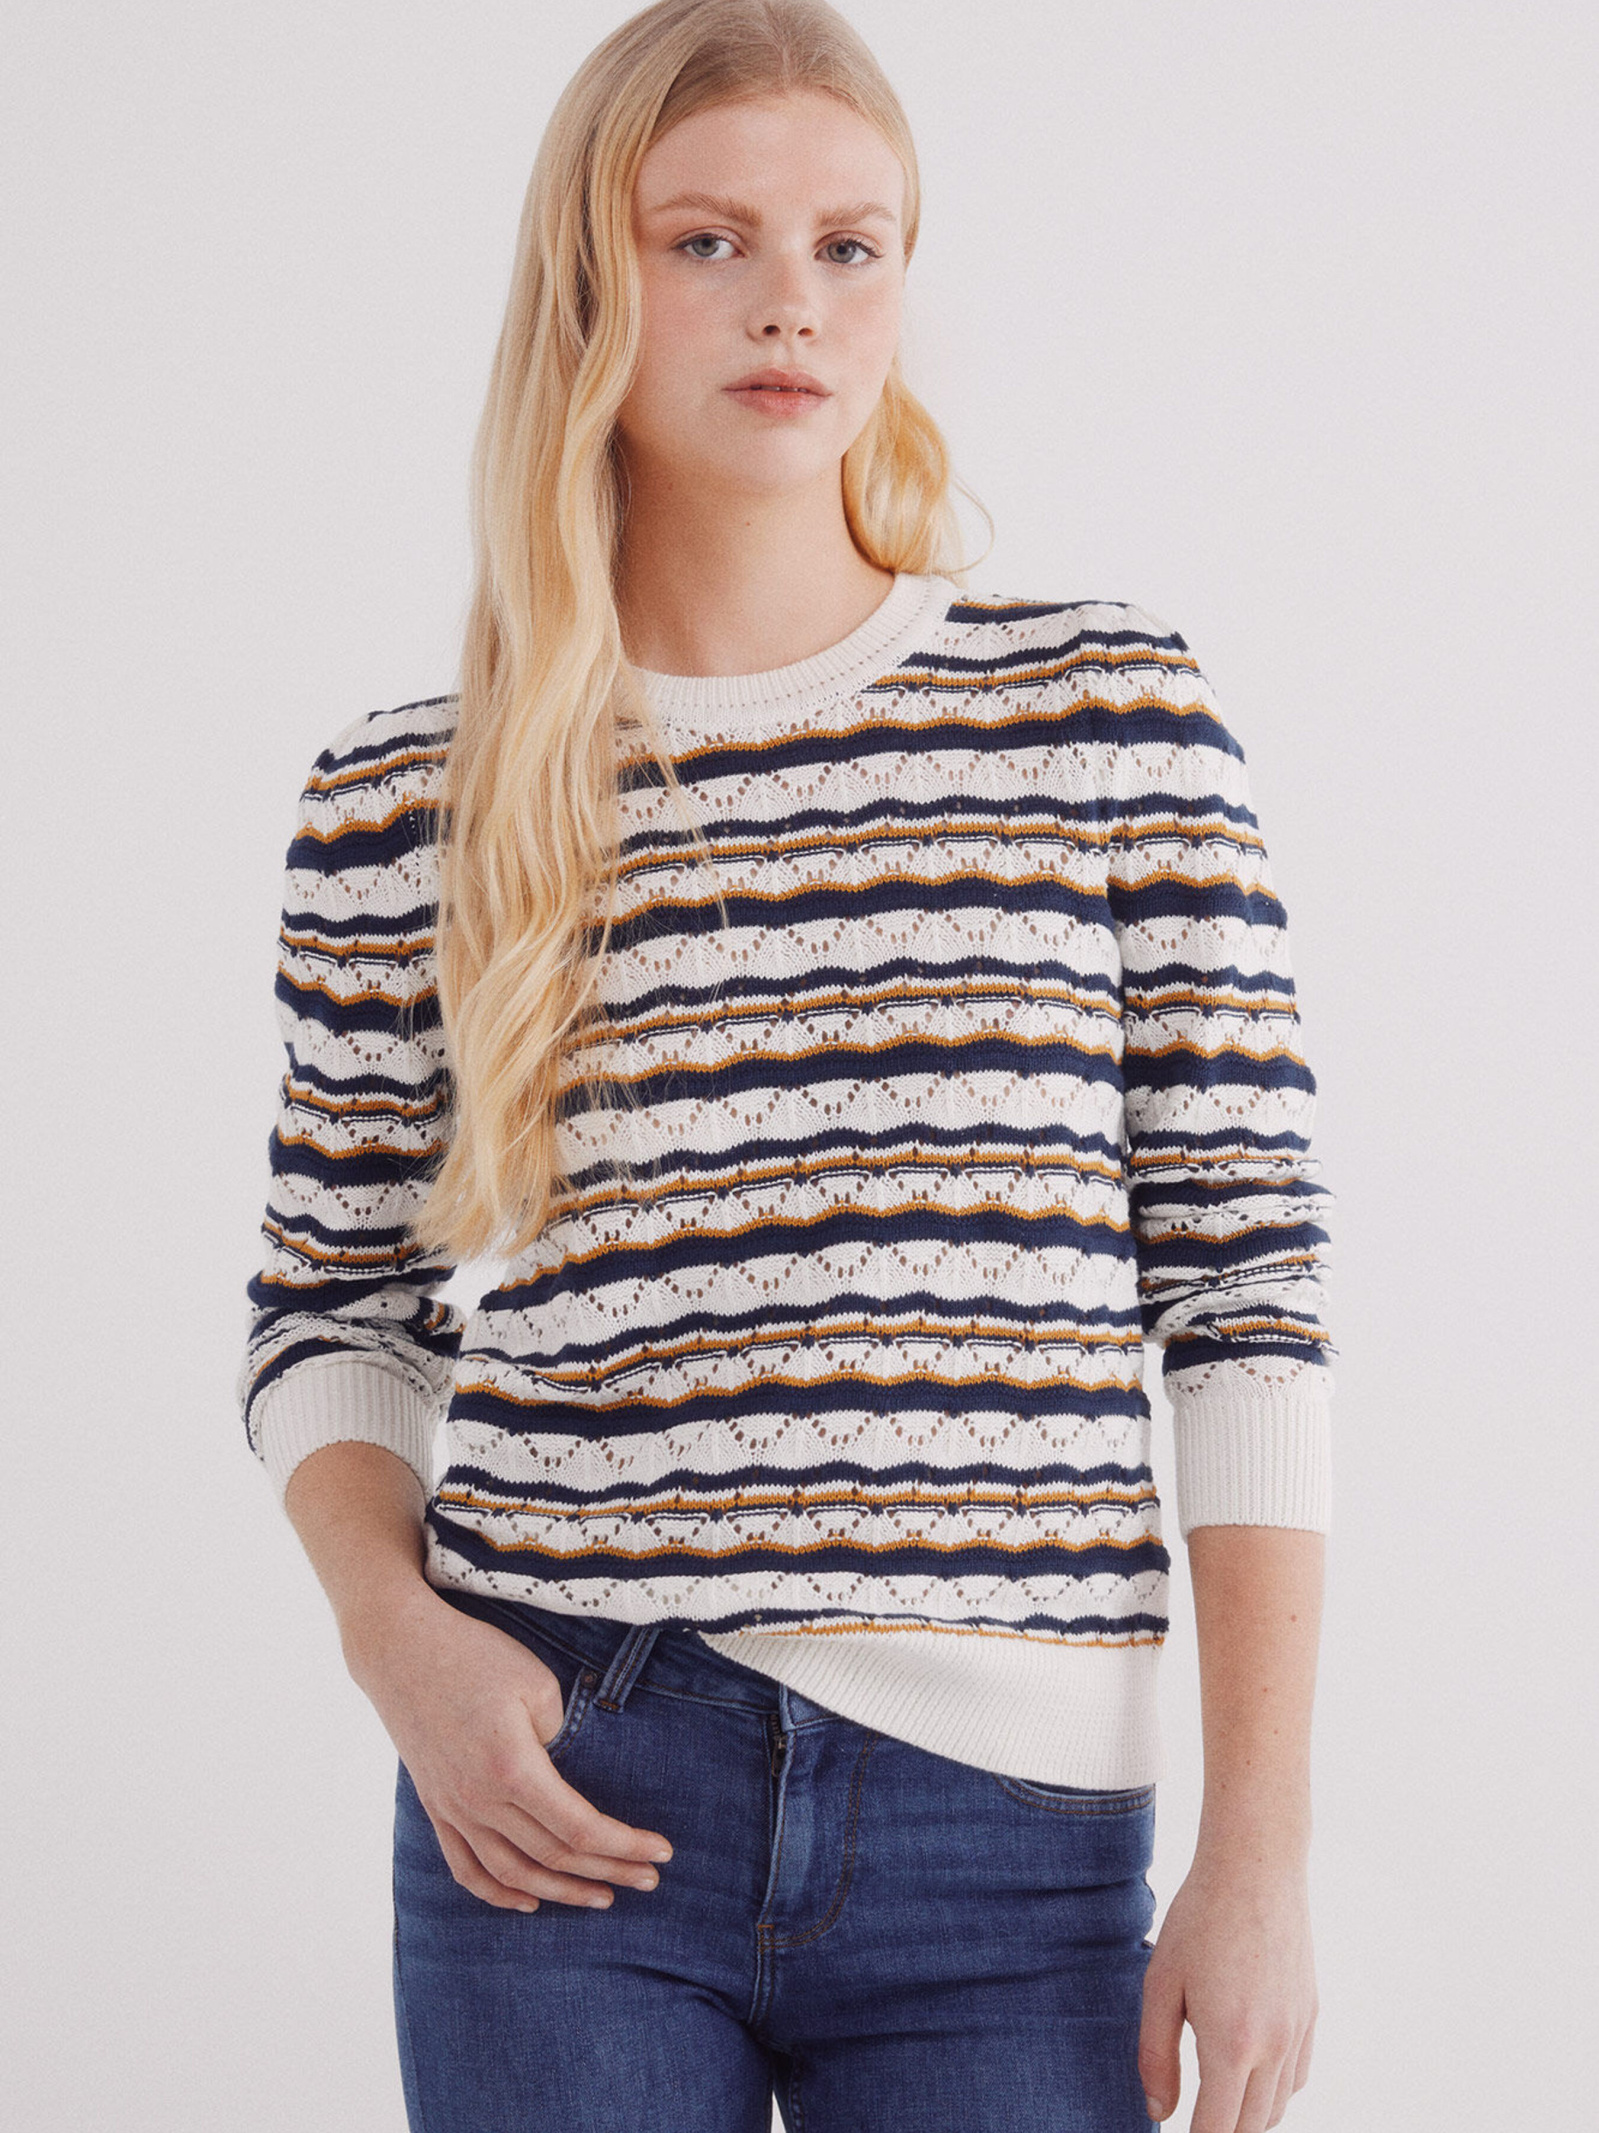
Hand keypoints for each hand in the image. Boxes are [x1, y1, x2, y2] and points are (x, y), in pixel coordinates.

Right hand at [343, 1581, 674, 1911]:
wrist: (400, 1649)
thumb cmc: (475, 1655)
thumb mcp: (534, 1682)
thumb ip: (558, 1735)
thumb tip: (562, 1769)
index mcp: (513, 1768)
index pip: (581, 1827)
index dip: (625, 1845)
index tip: (661, 1852)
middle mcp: (481, 1800)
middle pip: (555, 1855)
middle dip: (609, 1871)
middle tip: (649, 1882)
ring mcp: (453, 1808)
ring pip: (513, 1872)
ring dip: (562, 1892)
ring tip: (602, 1899)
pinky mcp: (435, 1806)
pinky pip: (466, 1867)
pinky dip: (499, 1892)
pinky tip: (529, 1901)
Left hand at [1138, 1850, 1317, 2129]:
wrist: (1256, 1866)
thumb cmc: (1199, 1918)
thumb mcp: (1161, 1983)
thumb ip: (1156, 2055)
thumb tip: (1159, 2113)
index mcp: (1232, 2044)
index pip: (1217, 2129)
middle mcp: (1274, 2047)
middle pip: (1251, 2127)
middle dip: (1221, 2132)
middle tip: (1194, 2122)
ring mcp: (1298, 2031)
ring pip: (1277, 2108)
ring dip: (1247, 2117)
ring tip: (1215, 2105)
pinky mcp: (1311, 2014)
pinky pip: (1296, 2078)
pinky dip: (1273, 2092)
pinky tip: (1248, 2075)